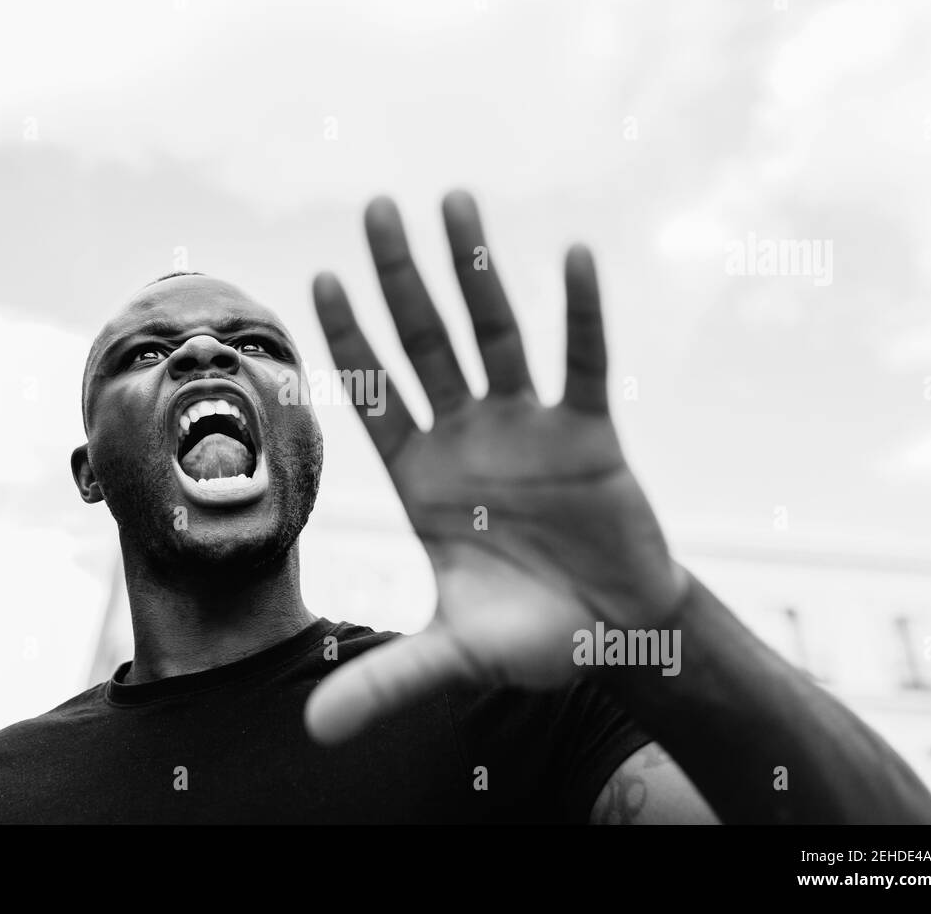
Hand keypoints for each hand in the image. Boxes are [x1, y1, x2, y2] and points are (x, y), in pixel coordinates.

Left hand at [305, 191, 687, 744]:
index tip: (319, 276)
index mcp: (422, 479)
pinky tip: (569, 255)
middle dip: (400, 277)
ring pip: (495, 333)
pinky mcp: (591, 433)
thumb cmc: (529, 638)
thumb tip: (315, 733)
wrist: (615, 637)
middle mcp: (468, 437)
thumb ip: (389, 681)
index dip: (348, 339)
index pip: (374, 394)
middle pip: (425, 341)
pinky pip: (583, 362)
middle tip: (374, 204)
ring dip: (475, 268)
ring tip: (451, 197)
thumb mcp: (455, 656)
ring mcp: (528, 427)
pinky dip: (579, 313)